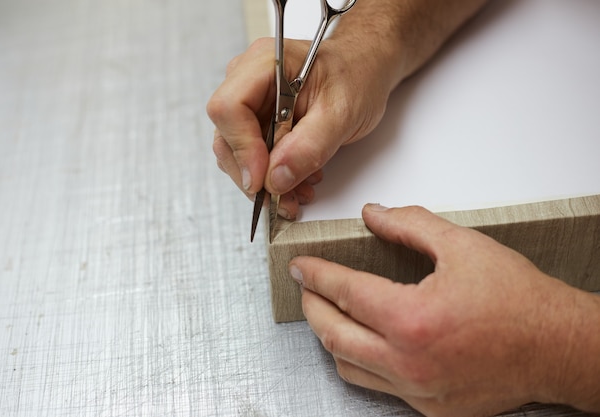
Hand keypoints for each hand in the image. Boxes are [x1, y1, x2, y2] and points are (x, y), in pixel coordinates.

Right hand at [206, 37, 395, 218]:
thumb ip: (310, 146)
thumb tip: (275, 178)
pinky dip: (271, 176)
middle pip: (227, 136)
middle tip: (283, 199)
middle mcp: (248, 81)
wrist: (363, 71)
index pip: (229, 108)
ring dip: (263, 181)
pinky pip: (252, 156)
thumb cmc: (356, 77)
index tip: (263, 178)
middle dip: (254, 175)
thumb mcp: (343, 113)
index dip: (242, 148)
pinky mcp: (256, 122)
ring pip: (236, 153)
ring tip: (298, 192)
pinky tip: (296, 181)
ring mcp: (249, 103)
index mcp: (266, 64)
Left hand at [289, 204, 599, 415]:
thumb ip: (410, 225)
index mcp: (413, 319)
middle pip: (333, 333)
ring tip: (329, 312)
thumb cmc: (519, 300)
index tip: (301, 266)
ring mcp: (417, 391)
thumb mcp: (462, 245)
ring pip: (347, 365)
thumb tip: (373, 215)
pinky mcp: (428, 408)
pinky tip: (362, 342)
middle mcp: (409, 362)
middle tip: (307, 287)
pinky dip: (359, 361)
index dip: (316, 275)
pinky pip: (375, 386)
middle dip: (311, 306)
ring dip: (329, 335)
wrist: (557, 347)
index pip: (344, 292)